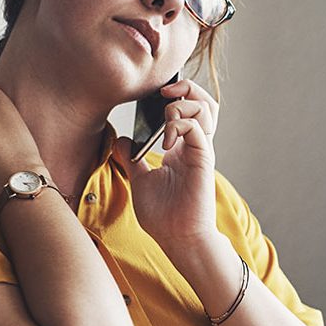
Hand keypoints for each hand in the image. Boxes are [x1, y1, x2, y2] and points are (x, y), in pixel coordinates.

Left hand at [116, 79, 218, 247]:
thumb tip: (120, 140)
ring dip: (184, 103)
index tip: (155, 94)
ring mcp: (200, 151)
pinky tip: (165, 140)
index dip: (176, 95)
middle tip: (164, 92)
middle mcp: (194, 145)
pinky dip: (179, 125)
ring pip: (206, 109)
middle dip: (186, 87)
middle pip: (203, 102)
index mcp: (181, 148)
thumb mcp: (139, 180)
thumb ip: (132, 159)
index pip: (188, 109)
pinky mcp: (203, 159)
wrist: (176, 238)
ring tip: (166, 114)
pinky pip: (197, 129)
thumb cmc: (163, 215)